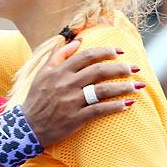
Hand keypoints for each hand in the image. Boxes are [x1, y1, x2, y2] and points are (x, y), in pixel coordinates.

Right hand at [22, 40, 137, 146]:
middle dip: (120, 68)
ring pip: (102, 90)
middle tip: (135, 68)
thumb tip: (77, 41)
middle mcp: (66, 84)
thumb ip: (58, 55)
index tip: (120, 51)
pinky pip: (99, 110)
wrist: (28, 126)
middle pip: (98, 71)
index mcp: (58, 71)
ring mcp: (71, 101)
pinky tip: (128, 104)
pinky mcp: (75, 118)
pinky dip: (115, 106)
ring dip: (123, 87)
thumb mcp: (42, 73)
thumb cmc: (37, 98)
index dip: (105, 51)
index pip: (86, 56)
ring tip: (139, 85)